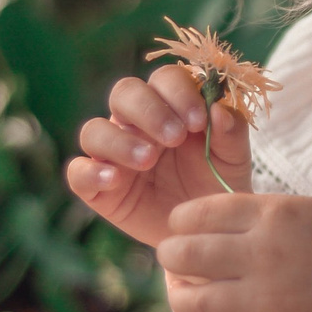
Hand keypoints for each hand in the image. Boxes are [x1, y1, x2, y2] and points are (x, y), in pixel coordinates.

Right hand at [65, 65, 251, 245]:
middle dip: (149, 110)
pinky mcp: (97, 187)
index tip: (199, 120)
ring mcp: (112, 153)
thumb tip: (218, 109)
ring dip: (120, 140)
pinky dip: (91, 171)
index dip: (178, 92)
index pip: (164, 79)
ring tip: (148, 160)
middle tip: (175, 137)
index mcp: (170, 105)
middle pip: (124, 93)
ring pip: (94, 130)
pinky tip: (115, 180)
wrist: (207, 233)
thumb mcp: (233, 160)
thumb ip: (231, 132)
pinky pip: (78, 172)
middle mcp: (135, 123)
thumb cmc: (218, 185)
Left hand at [155, 194, 311, 311]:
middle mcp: (266, 255)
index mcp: (275, 215)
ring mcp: (269, 300)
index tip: (179, 230)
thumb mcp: (309, 211)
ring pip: (192, 302)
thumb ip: (259, 214)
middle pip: (185, 255)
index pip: (198, 214)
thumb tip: (205, 223)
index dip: (179, 222)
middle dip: (169, 257)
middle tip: (171, 261)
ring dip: (178, 298)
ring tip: (183, 295)